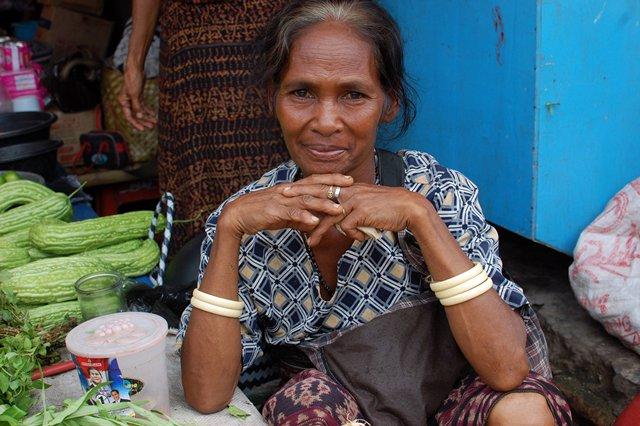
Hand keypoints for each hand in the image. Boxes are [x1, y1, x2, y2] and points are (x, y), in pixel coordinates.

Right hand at [118, 65, 156, 130]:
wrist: (136, 69)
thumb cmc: (133, 80)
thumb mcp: (135, 94)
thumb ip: (137, 106)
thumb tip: (140, 116)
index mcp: (123, 102)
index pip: (129, 116)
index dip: (136, 123)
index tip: (143, 129)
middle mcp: (127, 102)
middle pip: (135, 115)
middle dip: (143, 121)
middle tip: (151, 127)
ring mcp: (133, 99)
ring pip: (140, 111)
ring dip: (147, 116)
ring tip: (154, 122)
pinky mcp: (138, 96)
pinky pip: (143, 105)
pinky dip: (148, 110)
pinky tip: (153, 114)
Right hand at [218, 174, 353, 239]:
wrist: (237, 216)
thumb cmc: (260, 214)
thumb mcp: (283, 216)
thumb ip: (299, 218)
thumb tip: (315, 224)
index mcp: (291, 190)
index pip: (314, 181)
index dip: (331, 178)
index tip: (349, 179)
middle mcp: (288, 191)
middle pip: (314, 186)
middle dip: (333, 185)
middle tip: (351, 185)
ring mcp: (281, 200)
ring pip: (306, 200)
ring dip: (323, 204)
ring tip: (339, 209)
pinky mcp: (274, 211)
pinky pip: (291, 214)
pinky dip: (303, 217)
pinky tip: (314, 222)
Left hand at [281, 181, 430, 245]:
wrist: (409, 209)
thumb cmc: (390, 209)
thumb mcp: (368, 207)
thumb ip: (354, 211)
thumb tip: (345, 222)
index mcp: (351, 187)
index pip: (324, 184)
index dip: (307, 185)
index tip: (290, 187)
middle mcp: (351, 190)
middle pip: (319, 193)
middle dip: (299, 195)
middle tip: (281, 196)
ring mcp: (355, 200)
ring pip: (328, 214)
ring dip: (315, 226)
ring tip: (304, 236)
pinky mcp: (361, 212)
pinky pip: (344, 226)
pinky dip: (341, 234)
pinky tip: (340, 239)